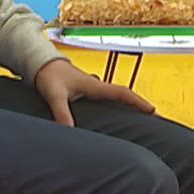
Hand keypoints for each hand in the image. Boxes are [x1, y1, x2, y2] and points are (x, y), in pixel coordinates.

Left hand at [33, 59, 153, 126]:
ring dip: (127, 105)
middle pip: (123, 96)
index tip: (153, 111)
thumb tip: (69, 132)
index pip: (121, 93)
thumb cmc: (49, 75)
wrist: (39, 61)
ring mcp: (91, 88)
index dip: (137, 102)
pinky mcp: (84, 90)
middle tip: (154, 116)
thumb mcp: (55, 94)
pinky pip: (104, 99)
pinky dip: (114, 105)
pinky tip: (113, 114)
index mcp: (94, 86)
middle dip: (139, 105)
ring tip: (139, 117)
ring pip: (114, 97)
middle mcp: (96, 85)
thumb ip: (61, 112)